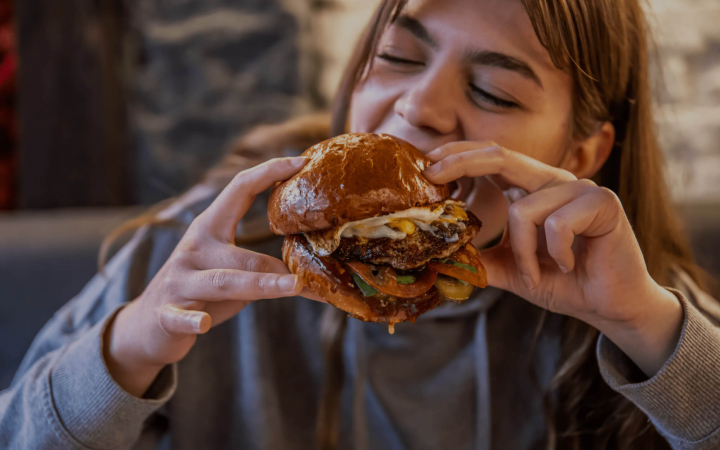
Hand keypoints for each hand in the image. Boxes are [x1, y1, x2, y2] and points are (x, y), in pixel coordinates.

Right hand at [106, 157, 318, 395]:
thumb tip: (316, 271)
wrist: (148, 324)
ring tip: (292, 287)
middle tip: (312, 275)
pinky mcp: (167, 313)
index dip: (269, 172)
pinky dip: (192, 320)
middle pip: (241, 253)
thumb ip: (262, 264)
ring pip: (223, 282)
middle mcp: (194, 249)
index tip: (302, 161)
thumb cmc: (201, 289)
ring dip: (260, 285)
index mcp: (210, 227)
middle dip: (277, 266)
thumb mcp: (230, 269)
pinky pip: (181, 317)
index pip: (240, 189)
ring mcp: (180, 281)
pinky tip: (204, 324)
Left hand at [424, 142, 682, 375]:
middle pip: (500, 155)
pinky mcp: (602, 202)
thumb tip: (442, 256)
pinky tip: (568, 265)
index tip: (425, 166)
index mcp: (531, 189)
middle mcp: (552, 181)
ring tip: (536, 274)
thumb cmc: (564, 282)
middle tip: (432, 176)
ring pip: (524, 210)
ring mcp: (579, 188)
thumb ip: (483, 259)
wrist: (609, 306)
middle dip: (461, 162)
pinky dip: (553, 253)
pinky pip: (556, 224)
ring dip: (522, 252)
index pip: (490, 159)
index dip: (457, 157)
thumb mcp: (512, 270)